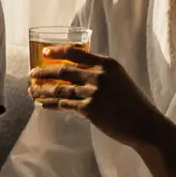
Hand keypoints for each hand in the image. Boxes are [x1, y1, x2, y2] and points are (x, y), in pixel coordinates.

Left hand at [28, 46, 162, 147]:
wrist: (144, 124)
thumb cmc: (131, 102)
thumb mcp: (118, 79)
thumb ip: (98, 73)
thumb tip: (72, 73)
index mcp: (107, 64)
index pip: (76, 53)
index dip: (58, 51)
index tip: (44, 52)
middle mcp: (99, 75)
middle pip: (63, 71)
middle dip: (44, 72)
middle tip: (32, 74)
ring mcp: (93, 92)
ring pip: (60, 89)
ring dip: (43, 89)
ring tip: (32, 90)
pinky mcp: (89, 109)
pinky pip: (64, 105)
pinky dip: (50, 104)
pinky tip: (42, 104)